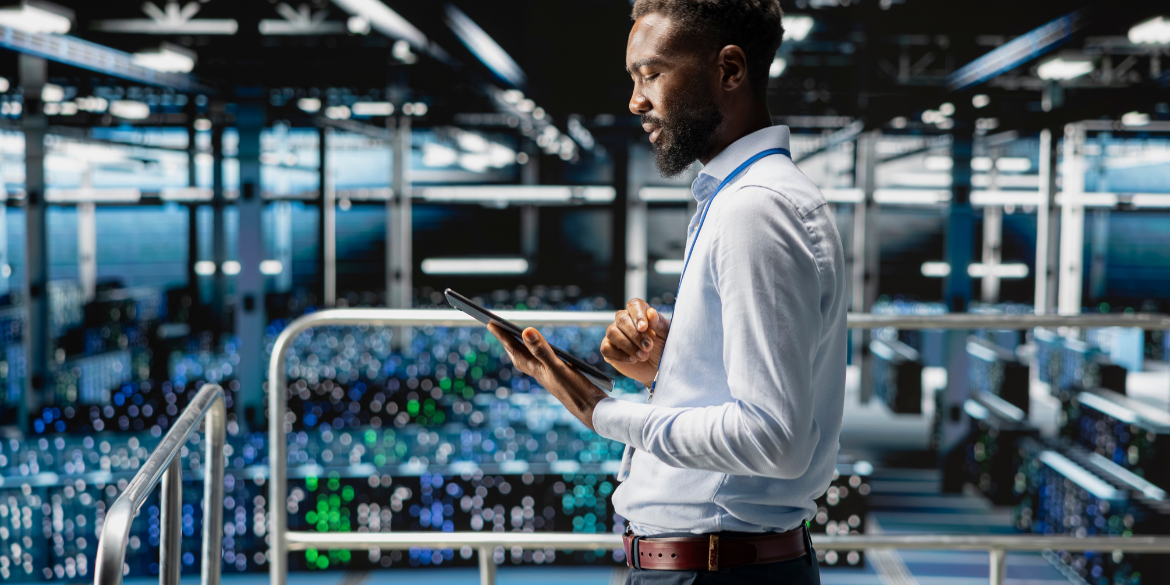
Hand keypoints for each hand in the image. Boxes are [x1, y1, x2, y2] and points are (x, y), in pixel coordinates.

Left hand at [487, 324, 608, 430]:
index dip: (502, 336)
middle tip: (497, 330)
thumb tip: (525, 331)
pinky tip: (544, 355)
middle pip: (518, 355)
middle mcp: (540, 373)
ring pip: (529, 361)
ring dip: (520, 349)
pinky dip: (537, 355)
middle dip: (508, 342)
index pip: (514, 349)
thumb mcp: (557, 367)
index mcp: (536, 369)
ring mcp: (549, 376)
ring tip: (515, 340)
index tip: (490, 323)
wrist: (591, 410)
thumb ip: (541, 349)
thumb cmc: (574, 390)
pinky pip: (541, 364)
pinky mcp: (559, 378)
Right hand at [600, 298, 669, 387]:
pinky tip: (632, 360)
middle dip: (635, 335)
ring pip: (612, 332)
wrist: (657, 369)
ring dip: (628, 345)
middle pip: (621, 319)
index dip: (637, 315)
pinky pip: (606, 348)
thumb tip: (651, 312)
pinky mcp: (609, 349)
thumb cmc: (663, 348)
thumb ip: (660, 324)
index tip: (644, 328)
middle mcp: (625, 320)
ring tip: (643, 356)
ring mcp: (615, 334)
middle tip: (648, 347)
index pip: (633, 305)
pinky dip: (619, 355)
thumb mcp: (666, 336)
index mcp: (640, 312)